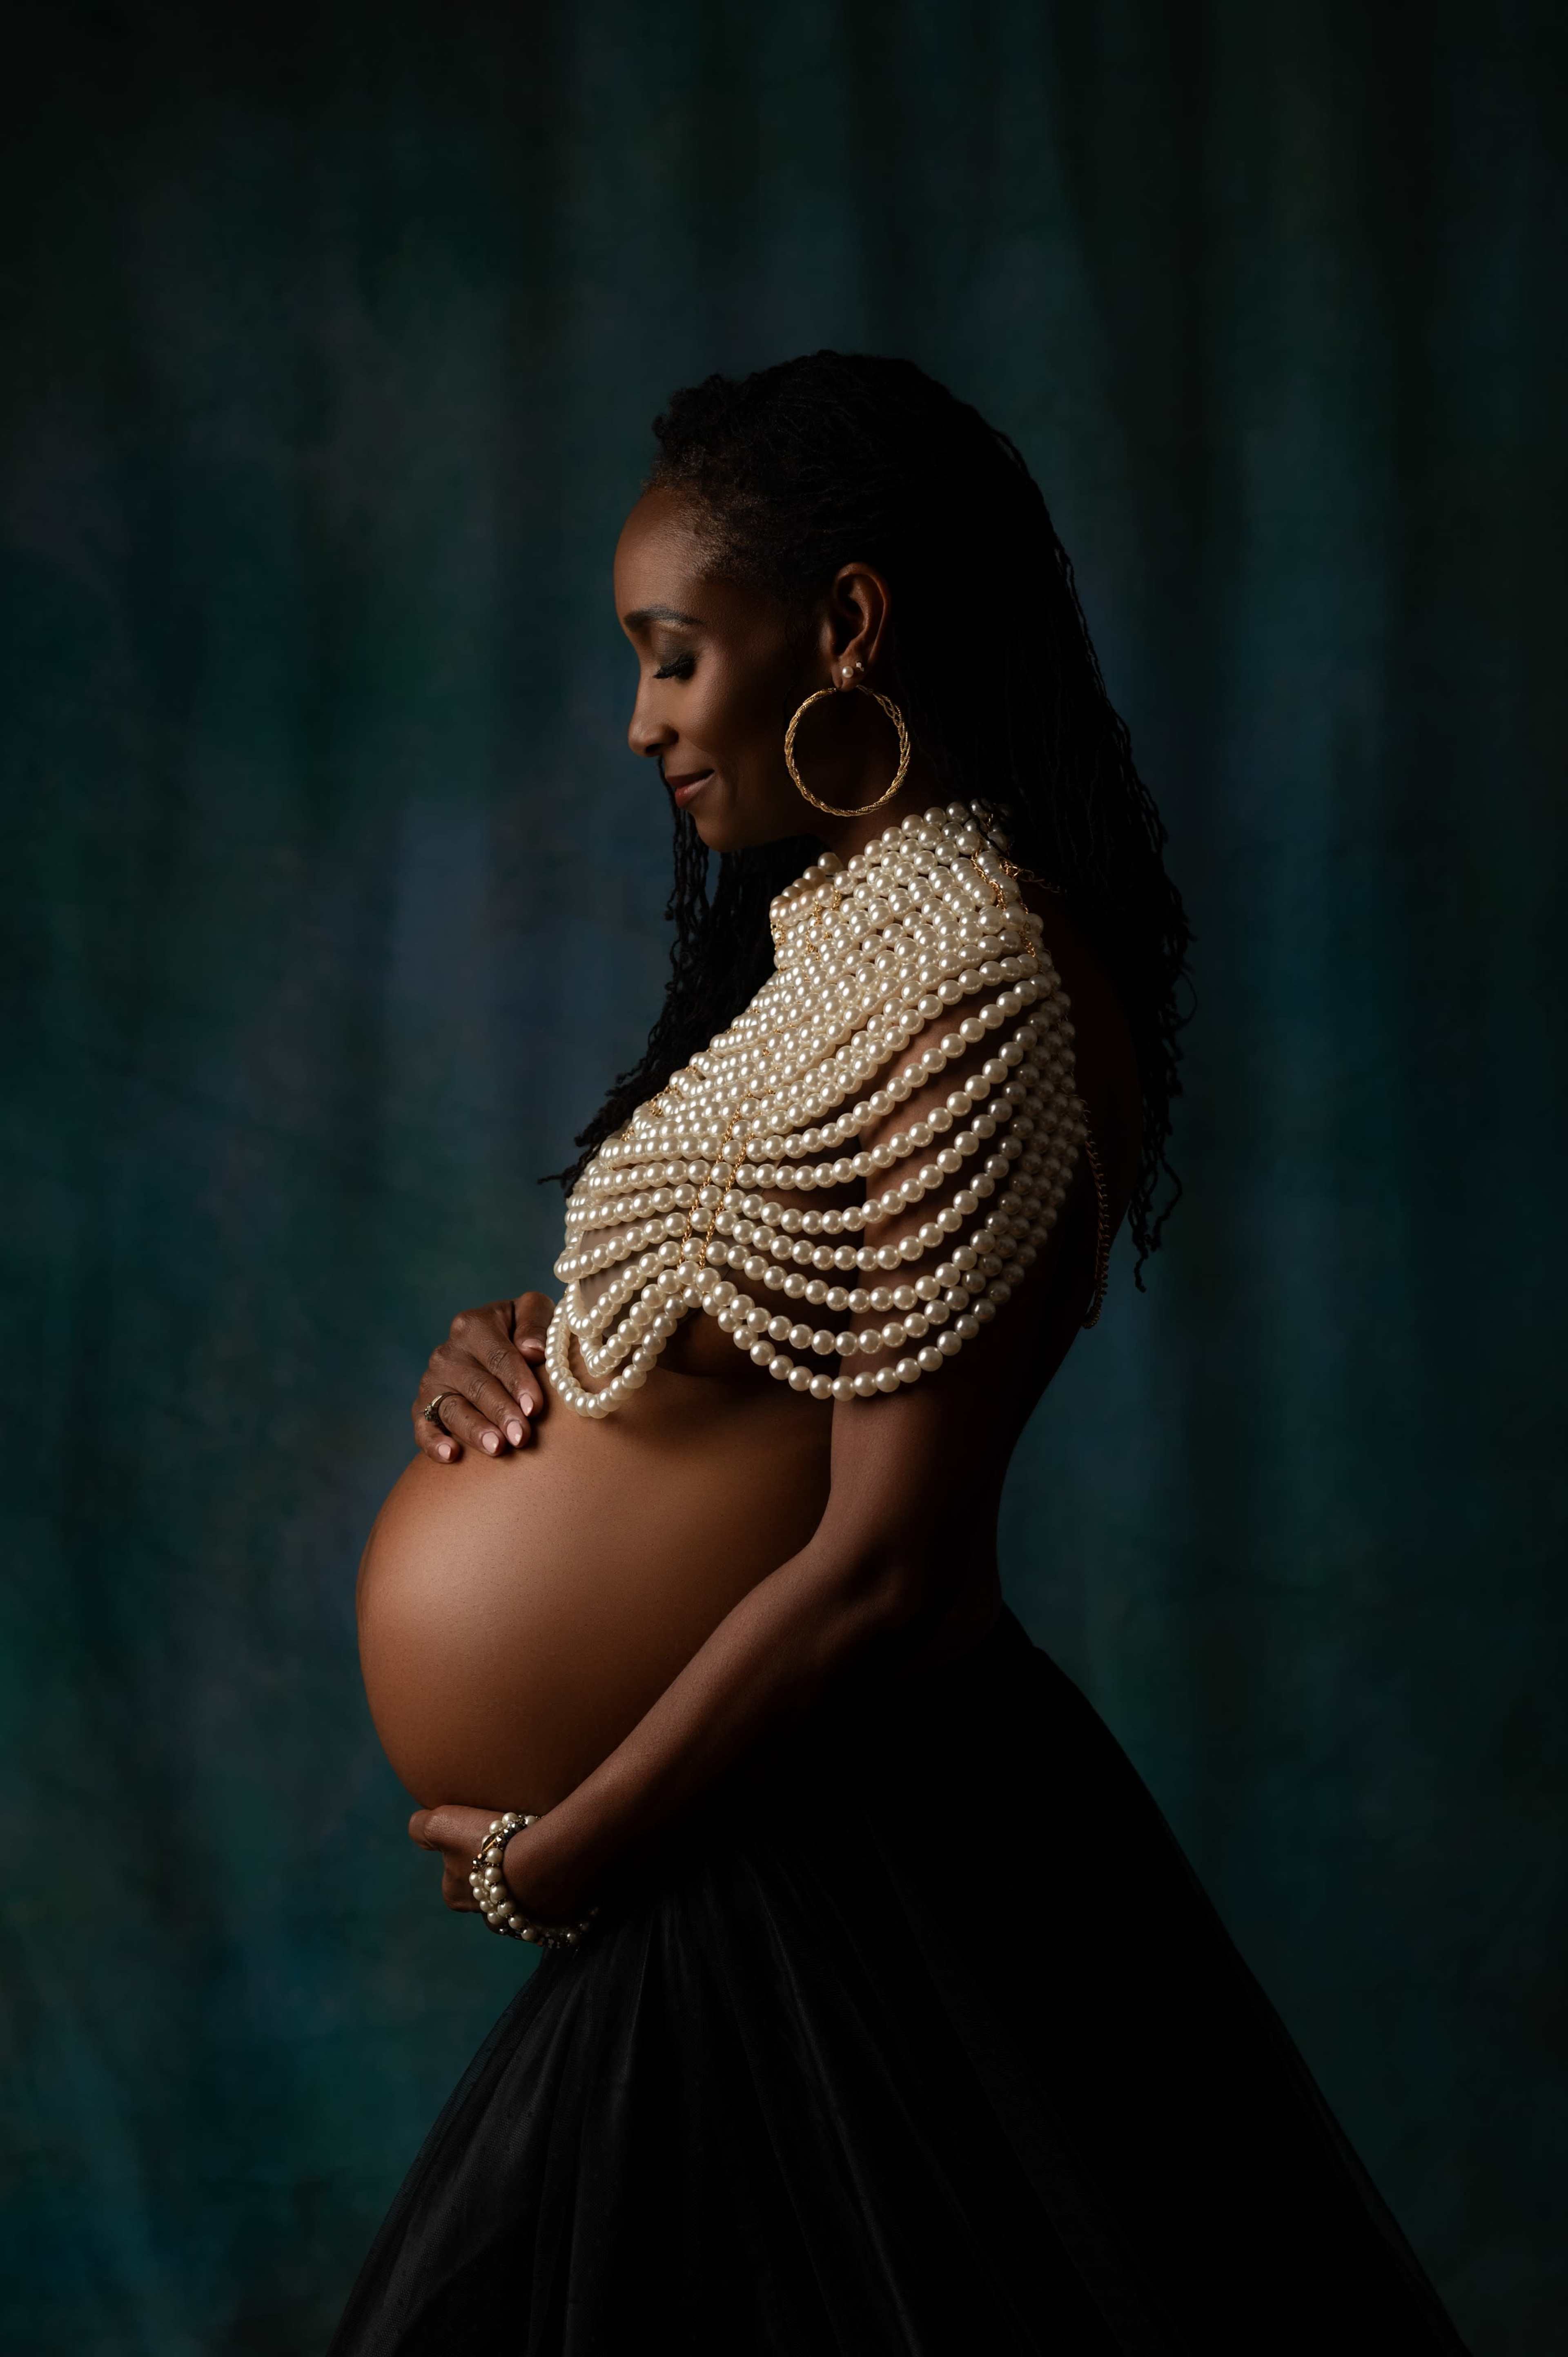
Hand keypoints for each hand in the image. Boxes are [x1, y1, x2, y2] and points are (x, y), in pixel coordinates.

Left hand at [409, 1804, 588, 1925]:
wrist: (546, 1860)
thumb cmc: (489, 1844)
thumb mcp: (442, 1824)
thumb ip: (422, 1827)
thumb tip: (416, 1826)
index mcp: (457, 1897)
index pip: (454, 1880)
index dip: (467, 1857)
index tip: (484, 1840)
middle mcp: (486, 1916)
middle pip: (488, 1892)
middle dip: (498, 1875)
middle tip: (513, 1845)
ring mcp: (523, 1921)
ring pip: (521, 1900)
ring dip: (529, 1882)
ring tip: (542, 1853)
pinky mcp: (556, 1920)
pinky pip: (553, 1902)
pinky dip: (556, 1887)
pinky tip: (562, 1866)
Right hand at [412, 1290, 553, 1462]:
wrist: (499, 1346)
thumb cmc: (523, 1331)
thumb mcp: (534, 1312)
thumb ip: (536, 1323)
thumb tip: (532, 1350)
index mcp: (475, 1325)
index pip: (498, 1356)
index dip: (517, 1382)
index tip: (534, 1407)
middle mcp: (449, 1352)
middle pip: (477, 1386)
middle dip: (501, 1412)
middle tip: (521, 1436)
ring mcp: (434, 1381)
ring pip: (452, 1409)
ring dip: (474, 1430)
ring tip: (496, 1448)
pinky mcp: (423, 1406)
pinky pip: (423, 1426)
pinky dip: (433, 1441)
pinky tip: (450, 1455)